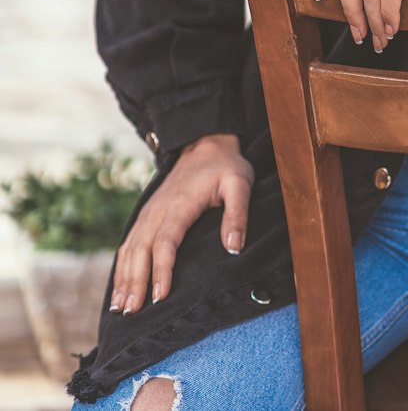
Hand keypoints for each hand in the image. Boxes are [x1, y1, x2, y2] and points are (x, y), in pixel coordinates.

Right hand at [108, 133, 252, 315]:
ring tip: (120, 309)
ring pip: (130, 249)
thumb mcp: (240, 183)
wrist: (205, 143)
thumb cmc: (225, 166)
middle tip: (131, 313)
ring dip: (123, 279)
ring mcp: (149, 212)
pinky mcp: (147, 215)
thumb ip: (238, 214)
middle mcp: (158, 210)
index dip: (161, 270)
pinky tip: (119, 289)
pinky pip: (128, 244)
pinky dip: (121, 268)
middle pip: (141, 250)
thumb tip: (233, 248)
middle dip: (135, 282)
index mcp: (180, 204)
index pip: (166, 242)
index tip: (160, 297)